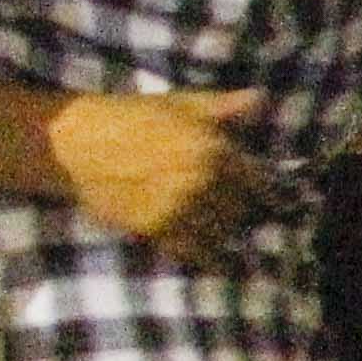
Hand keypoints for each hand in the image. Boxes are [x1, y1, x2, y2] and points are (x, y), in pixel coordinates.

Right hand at [46, 86, 272, 263]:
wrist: (77, 144)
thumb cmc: (131, 116)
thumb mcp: (182, 105)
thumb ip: (225, 107)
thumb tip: (263, 98)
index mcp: (216, 150)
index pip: (264, 182)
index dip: (275, 194)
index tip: (284, 203)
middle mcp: (205, 183)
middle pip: (244, 210)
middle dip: (246, 210)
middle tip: (246, 213)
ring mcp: (182, 209)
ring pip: (224, 232)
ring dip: (228, 231)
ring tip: (229, 230)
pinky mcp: (158, 230)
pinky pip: (197, 253)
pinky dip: (212, 259)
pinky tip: (221, 263)